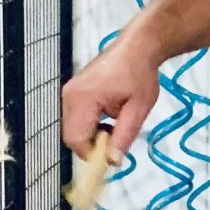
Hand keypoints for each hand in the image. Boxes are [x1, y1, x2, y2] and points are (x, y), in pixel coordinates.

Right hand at [61, 32, 160, 157]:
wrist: (137, 48)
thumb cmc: (140, 75)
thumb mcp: (138, 109)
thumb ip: (124, 136)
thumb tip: (113, 162)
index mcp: (84, 98)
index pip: (76, 139)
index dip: (91, 154)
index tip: (112, 156)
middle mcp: (69, 96)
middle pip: (71, 136)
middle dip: (91, 146)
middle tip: (115, 141)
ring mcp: (69, 93)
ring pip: (72, 129)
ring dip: (91, 136)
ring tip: (114, 128)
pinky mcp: (72, 92)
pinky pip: (74, 119)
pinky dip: (89, 126)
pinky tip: (107, 120)